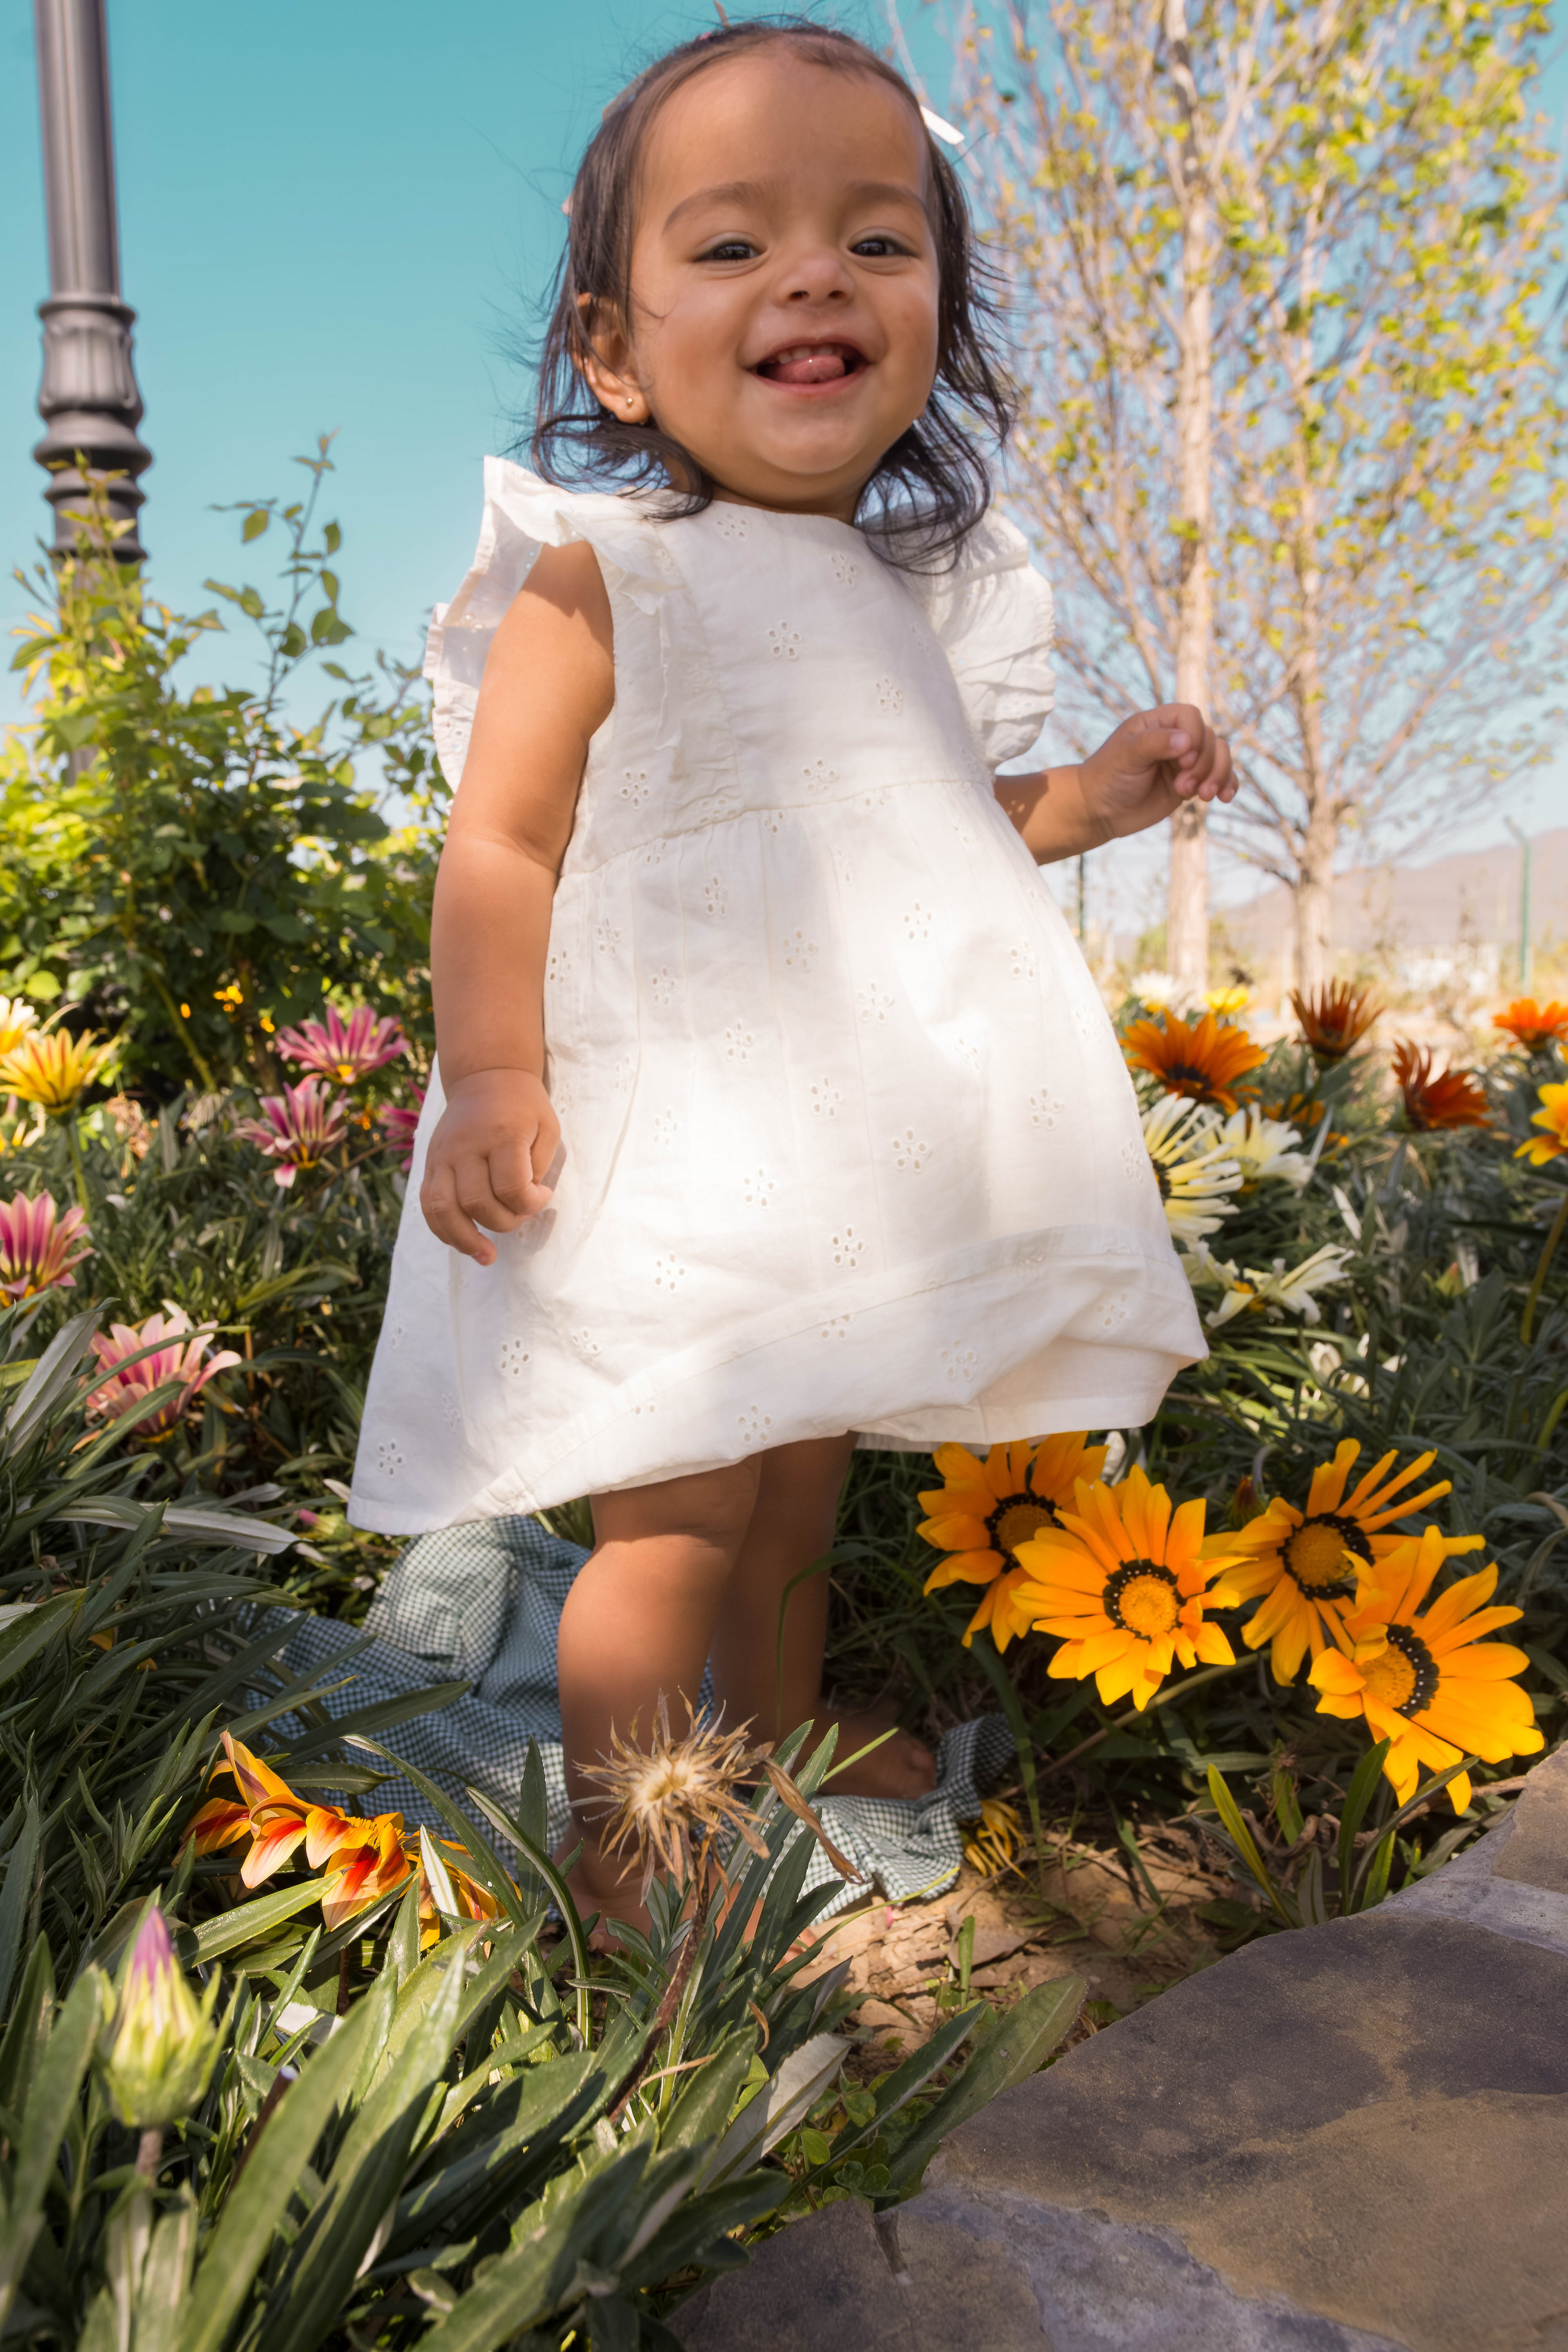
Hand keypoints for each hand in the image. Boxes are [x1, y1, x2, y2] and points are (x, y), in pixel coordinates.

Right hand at [420, 1068, 558, 1265]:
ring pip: (444, 1209)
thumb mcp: (547, 1127)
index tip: (542, 1196)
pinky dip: (443, 1229)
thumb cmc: (523, 1105)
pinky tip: (463, 1241)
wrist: (485, 1076)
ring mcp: (443, 1156)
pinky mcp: (430, 1164)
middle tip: (521, 1213)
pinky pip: (428, 1205)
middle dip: (505, 1222)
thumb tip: (525, 1202)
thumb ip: (539, 1166)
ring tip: (486, 1256)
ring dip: (465, 1240)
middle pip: (478, 1203)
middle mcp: (466, 1146)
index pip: (511, 1187)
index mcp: (501, 1135)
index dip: (531, 1203)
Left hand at [1081, 704, 1234, 843]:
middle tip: (1184, 787)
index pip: (1191, 716)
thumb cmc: (1108, 777)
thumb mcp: (1126, 756)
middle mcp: (1174, 738)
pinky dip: (1227, 784)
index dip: (1194, 736)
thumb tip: (1187, 741)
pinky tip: (1226, 798)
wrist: (1100, 810)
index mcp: (1157, 723)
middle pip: (1209, 738)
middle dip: (1204, 764)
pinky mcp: (1190, 782)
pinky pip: (1219, 777)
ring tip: (1204, 796)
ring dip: (1218, 775)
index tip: (1184, 761)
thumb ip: (1154, 743)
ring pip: (1219, 757)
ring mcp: (1184, 761)